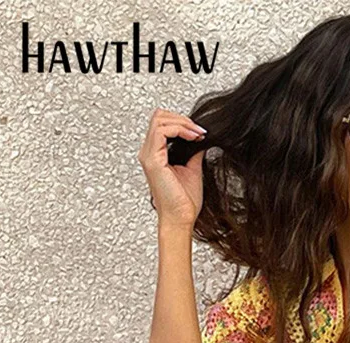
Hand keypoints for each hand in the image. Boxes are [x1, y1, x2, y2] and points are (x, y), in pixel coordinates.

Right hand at [137, 107, 207, 229]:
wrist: (181, 219)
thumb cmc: (184, 202)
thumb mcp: (192, 169)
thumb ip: (193, 151)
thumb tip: (201, 138)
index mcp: (156, 154)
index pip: (163, 124)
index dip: (182, 122)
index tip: (201, 133)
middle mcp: (149, 153)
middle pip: (159, 116)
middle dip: (182, 118)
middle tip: (199, 130)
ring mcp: (148, 155)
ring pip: (159, 119)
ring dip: (182, 123)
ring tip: (198, 134)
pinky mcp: (153, 160)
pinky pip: (162, 131)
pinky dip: (180, 129)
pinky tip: (192, 138)